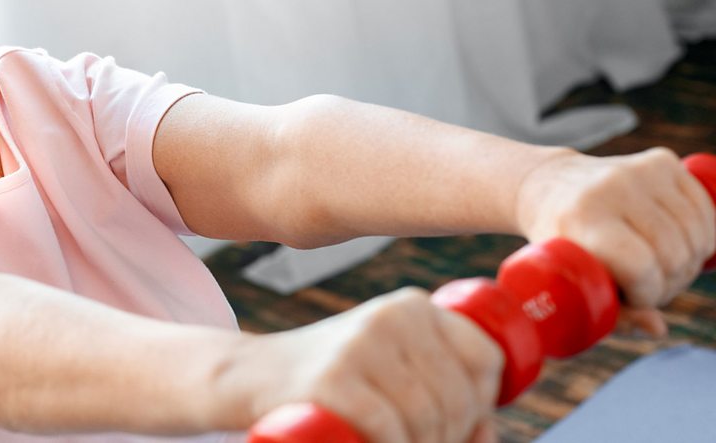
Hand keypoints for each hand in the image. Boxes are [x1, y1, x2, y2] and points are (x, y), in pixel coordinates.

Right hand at [247, 288, 502, 442]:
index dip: (482, 404)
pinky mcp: (332, 379)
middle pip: (458, 397)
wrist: (248, 377)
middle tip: (418, 442)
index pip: (485, 358)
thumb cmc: (330, 382)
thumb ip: (441, 393)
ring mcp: (359, 345)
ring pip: (427, 418)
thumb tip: (487, 435)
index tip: (459, 426)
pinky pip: (388, 428)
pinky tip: (366, 442)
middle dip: (449, 436)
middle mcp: (391, 317)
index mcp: (412, 307)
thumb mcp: (390, 371)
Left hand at [514, 148, 715, 335]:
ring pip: (697, 234)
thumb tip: (658, 329)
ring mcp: (639, 170)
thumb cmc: (560, 243)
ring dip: (689, 262)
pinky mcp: (661, 160)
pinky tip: (678, 244)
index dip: (646, 294)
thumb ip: (613, 313)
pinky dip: (702, 235)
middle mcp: (611, 187)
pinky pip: (705, 210)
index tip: (632, 297)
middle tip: (648, 286)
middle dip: (669, 282)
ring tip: (660, 267)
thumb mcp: (570, 280)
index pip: (641, 268)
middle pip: (674, 254)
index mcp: (582, 218)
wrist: (548, 186)